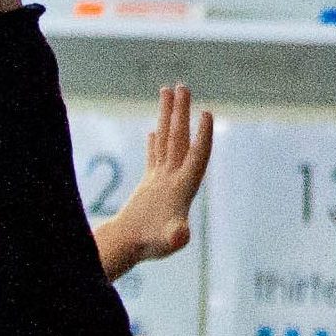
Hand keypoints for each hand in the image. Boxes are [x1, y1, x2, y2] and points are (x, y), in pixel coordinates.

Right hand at [98, 83, 213, 281]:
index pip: (197, 156)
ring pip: (166, 141)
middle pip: (181, 140)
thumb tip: (180, 239)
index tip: (206, 113)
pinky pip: (153, 155)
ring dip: (168, 117)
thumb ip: (174, 238)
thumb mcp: (163, 242)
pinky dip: (154, 141)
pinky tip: (153, 130)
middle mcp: (175, 179)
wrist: (129, 248)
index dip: (203, 136)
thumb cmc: (146, 245)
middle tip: (183, 86)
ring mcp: (162, 179)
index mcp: (182, 187)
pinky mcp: (149, 184)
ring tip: (168, 91)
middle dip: (182, 113)